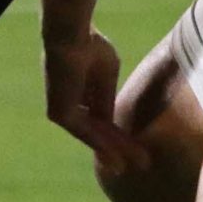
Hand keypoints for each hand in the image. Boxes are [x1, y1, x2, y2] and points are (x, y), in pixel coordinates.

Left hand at [43, 29, 146, 175]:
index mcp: (78, 95)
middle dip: (121, 148)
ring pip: (93, 136)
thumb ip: (107, 99)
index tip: (139, 149)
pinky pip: (85, 133)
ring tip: (136, 165)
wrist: (71, 36)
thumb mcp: (106, 76)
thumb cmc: (89, 45)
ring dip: (115, 151)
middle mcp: (69, 106)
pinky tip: (118, 158)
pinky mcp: (59, 113)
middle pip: (99, 132)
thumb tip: (111, 122)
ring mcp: (62, 111)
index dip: (120, 135)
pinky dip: (102, 145)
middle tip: (142, 163)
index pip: (102, 120)